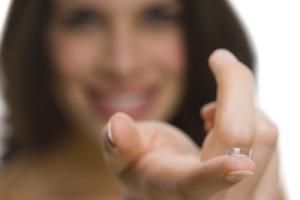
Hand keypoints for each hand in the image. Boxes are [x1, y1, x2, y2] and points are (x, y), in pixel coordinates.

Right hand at [100, 49, 277, 199]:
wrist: (174, 188)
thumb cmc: (148, 169)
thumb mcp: (124, 160)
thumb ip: (118, 145)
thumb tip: (117, 124)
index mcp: (176, 192)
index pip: (196, 186)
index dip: (216, 175)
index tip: (240, 165)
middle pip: (244, 140)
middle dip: (235, 89)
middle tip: (219, 59)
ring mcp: (248, 198)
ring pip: (265, 136)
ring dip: (240, 107)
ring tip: (211, 115)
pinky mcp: (266, 187)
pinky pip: (271, 139)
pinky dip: (251, 120)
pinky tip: (225, 131)